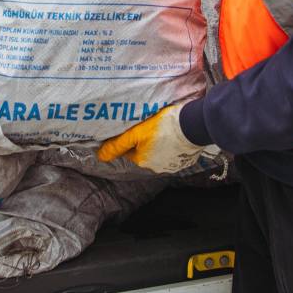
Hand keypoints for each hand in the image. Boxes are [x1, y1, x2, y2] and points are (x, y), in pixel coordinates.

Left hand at [96, 104, 210, 173]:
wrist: (192, 125)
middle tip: (150, 126)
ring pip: (159, 153)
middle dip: (145, 142)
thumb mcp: (137, 133)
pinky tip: (174, 135)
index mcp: (143, 161)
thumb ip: (118, 144)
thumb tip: (100, 156)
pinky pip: (174, 154)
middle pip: (144, 153)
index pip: (129, 151)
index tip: (136, 128)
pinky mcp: (184, 160)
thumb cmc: (163, 126)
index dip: (131, 139)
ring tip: (163, 129)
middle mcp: (156, 167)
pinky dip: (172, 146)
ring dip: (159, 144)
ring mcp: (172, 165)